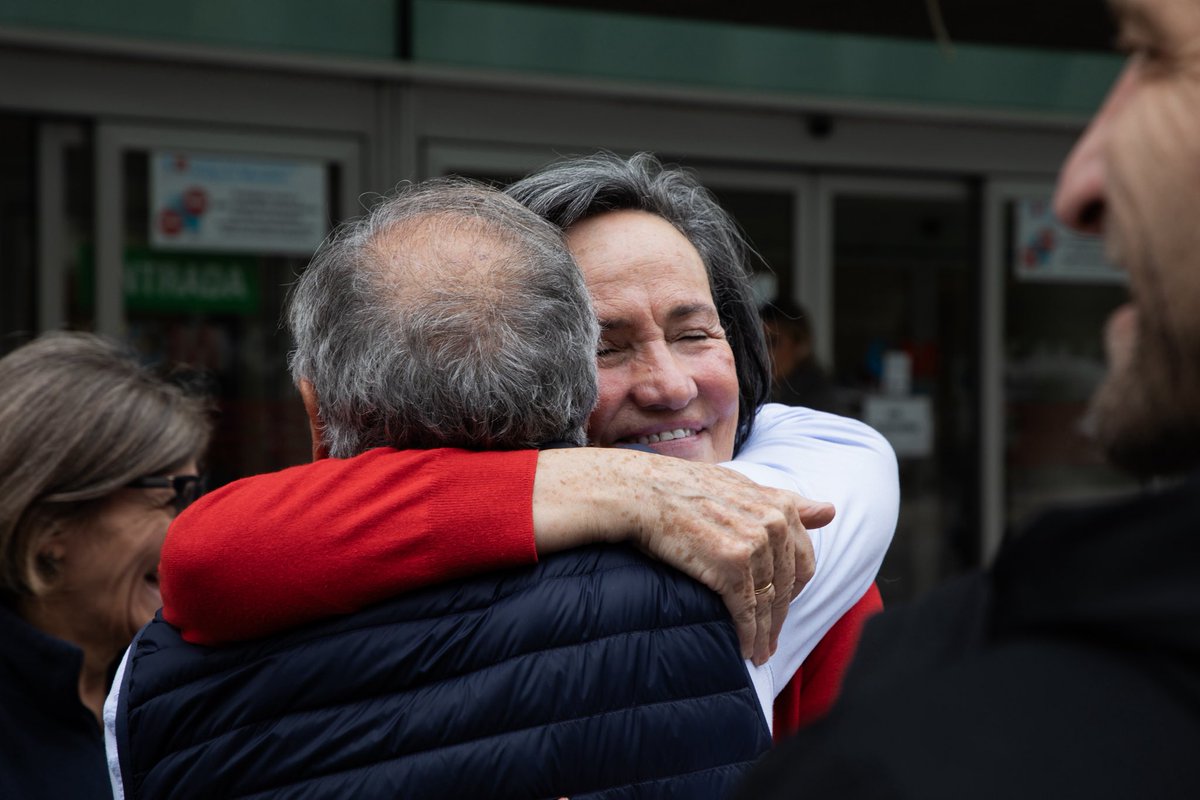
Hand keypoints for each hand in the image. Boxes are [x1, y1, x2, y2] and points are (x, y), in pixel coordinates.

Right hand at [532, 448, 832, 665]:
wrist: (638, 492)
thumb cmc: (681, 489)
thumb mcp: (740, 487)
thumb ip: (786, 502)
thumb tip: (830, 510)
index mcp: (779, 506)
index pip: (802, 561)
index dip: (793, 590)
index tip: (779, 609)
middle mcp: (772, 524)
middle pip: (787, 586)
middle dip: (779, 617)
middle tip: (768, 643)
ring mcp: (753, 546)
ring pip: (769, 603)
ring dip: (765, 633)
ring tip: (757, 653)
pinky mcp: (730, 568)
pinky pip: (747, 612)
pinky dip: (748, 635)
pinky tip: (744, 651)